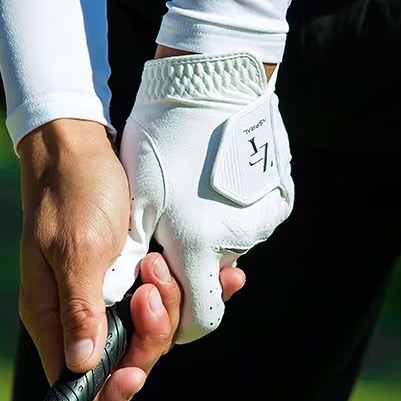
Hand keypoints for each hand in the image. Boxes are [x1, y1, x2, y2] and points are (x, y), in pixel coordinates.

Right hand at [16, 118, 245, 400]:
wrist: (82, 144)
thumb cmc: (72, 190)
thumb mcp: (77, 248)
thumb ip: (81, 307)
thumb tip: (81, 364)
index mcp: (54, 314)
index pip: (79, 379)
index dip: (112, 385)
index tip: (137, 369)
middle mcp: (81, 311)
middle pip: (128, 356)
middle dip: (151, 329)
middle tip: (152, 283)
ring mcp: (111, 293)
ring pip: (156, 328)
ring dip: (170, 301)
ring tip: (159, 262)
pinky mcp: (134, 273)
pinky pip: (172, 297)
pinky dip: (194, 288)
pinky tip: (223, 277)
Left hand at [101, 51, 295, 343]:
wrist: (214, 81)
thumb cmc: (165, 137)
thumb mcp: (137, 198)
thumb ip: (132, 256)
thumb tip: (122, 298)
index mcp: (201, 246)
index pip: (200, 317)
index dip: (177, 319)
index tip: (157, 300)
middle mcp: (240, 240)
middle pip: (211, 277)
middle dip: (185, 268)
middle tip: (160, 238)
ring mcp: (263, 219)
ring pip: (229, 247)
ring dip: (206, 238)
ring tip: (183, 199)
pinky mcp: (278, 197)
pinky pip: (248, 221)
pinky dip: (227, 215)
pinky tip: (208, 185)